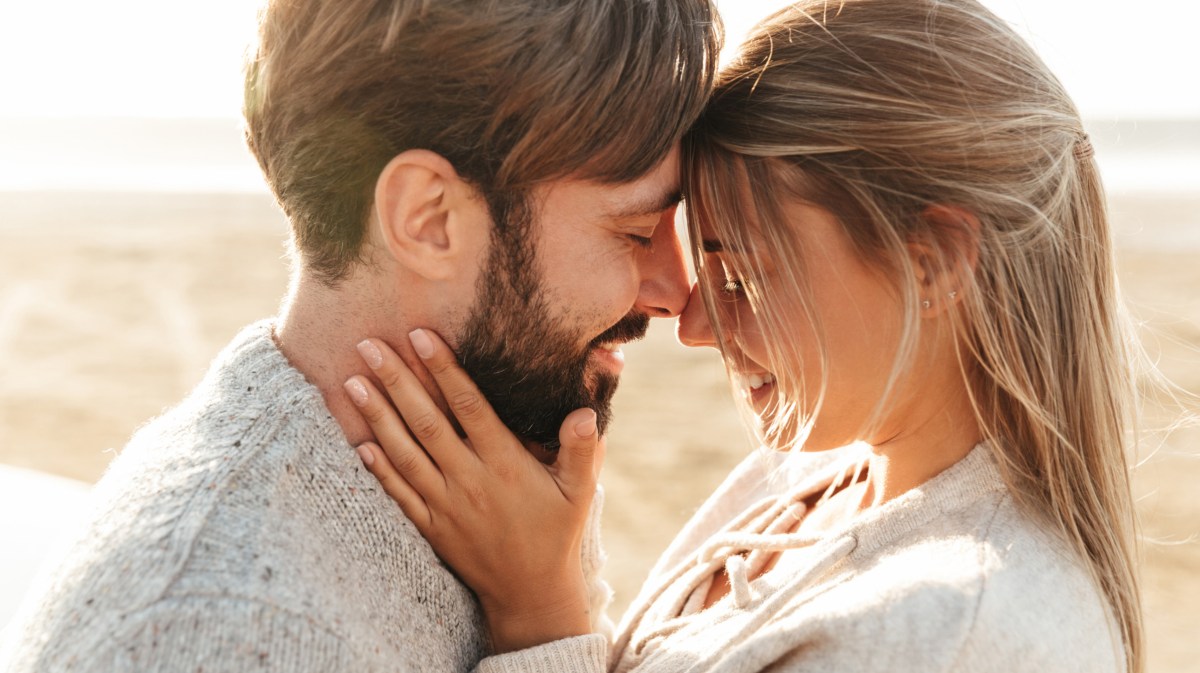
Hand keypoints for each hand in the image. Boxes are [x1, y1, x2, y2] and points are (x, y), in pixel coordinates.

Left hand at [343, 329, 604, 653]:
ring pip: (404, 453)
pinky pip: (398, 494)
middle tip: (369, 345)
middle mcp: (470, 480)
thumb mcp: (580, 491)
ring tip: (353, 381)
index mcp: (505, 464)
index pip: (468, 407)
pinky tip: (358, 442)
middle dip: (396, 381)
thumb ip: (582, 449)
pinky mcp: (431, 527)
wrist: (531, 594)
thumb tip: (584, 412)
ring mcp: (446, 505)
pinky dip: (377, 468)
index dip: (443, 370)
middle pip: (426, 422)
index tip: (420, 336)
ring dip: (377, 416)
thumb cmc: (558, 532)